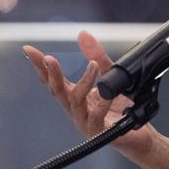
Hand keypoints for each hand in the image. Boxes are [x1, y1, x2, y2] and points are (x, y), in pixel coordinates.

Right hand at [23, 30, 156, 160]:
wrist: (139, 135)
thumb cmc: (121, 109)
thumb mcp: (110, 77)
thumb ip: (97, 56)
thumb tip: (82, 34)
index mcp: (75, 97)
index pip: (53, 80)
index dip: (40, 66)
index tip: (29, 49)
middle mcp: (76, 110)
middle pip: (57, 91)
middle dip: (50, 74)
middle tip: (48, 58)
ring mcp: (86, 122)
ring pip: (76, 102)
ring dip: (83, 83)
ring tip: (93, 65)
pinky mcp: (100, 132)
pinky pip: (97, 116)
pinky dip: (102, 103)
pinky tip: (106, 92)